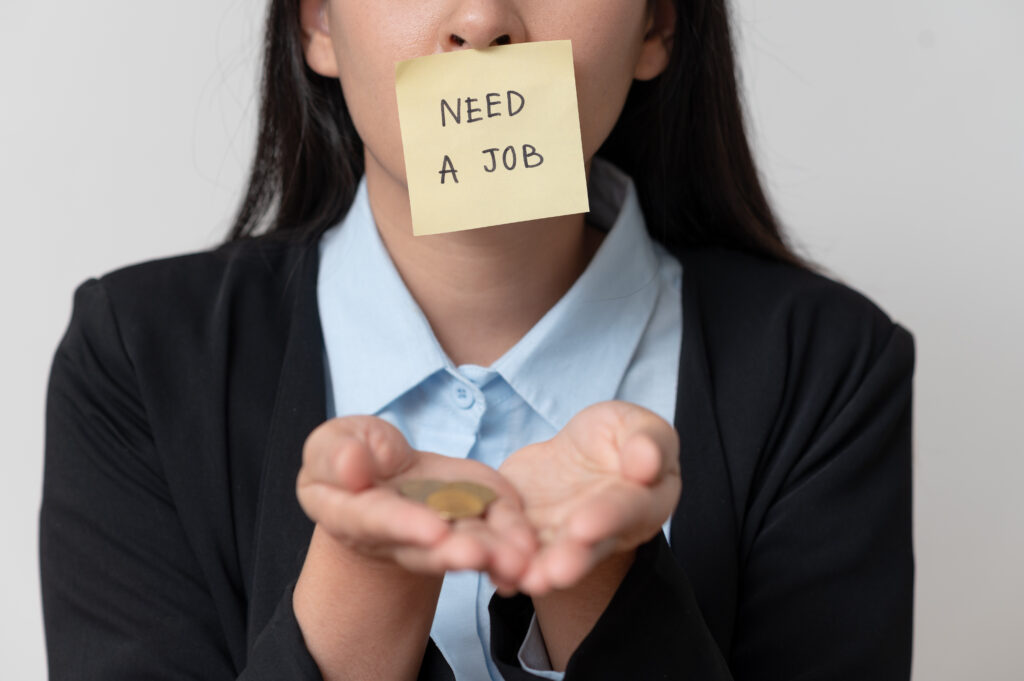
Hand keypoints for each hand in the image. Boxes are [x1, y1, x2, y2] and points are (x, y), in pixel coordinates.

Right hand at [297, 415, 536, 586]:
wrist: (381, 470)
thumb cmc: (350, 455)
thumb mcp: (333, 446)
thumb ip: (339, 455)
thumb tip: (352, 466)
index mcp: (358, 516)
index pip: (380, 522)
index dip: (406, 526)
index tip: (432, 531)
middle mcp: (405, 535)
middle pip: (431, 548)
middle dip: (456, 553)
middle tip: (480, 557)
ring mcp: (444, 530)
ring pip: (470, 546)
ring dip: (494, 556)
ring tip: (518, 561)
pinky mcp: (476, 517)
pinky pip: (498, 532)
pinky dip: (516, 542)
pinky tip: (532, 554)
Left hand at [498, 400, 680, 594]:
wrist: (579, 453)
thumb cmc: (618, 438)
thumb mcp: (638, 427)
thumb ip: (649, 442)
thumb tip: (647, 462)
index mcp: (641, 502)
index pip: (624, 510)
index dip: (606, 519)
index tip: (583, 528)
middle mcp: (603, 532)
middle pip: (587, 547)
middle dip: (568, 559)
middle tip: (552, 574)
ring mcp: (563, 539)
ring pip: (550, 558)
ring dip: (536, 570)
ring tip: (522, 580)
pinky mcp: (528, 534)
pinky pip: (516, 550)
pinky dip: (505, 564)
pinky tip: (495, 575)